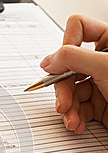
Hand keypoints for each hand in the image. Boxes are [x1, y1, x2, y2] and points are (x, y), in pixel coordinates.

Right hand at [40, 14, 107, 132]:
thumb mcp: (105, 67)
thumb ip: (73, 58)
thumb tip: (49, 60)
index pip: (77, 28)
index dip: (66, 46)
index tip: (61, 64)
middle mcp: (102, 60)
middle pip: (67, 65)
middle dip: (64, 88)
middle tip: (63, 102)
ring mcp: (100, 82)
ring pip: (70, 89)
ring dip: (68, 108)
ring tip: (72, 119)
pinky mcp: (99, 104)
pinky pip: (77, 107)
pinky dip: (75, 117)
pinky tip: (78, 124)